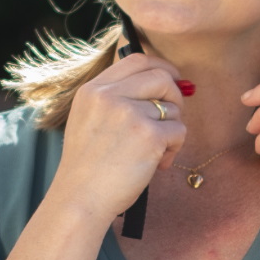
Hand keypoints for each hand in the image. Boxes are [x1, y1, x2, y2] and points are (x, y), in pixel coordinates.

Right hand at [53, 52, 186, 227]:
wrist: (81, 199)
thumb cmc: (88, 167)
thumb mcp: (88, 120)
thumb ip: (117, 98)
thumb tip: (168, 81)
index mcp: (93, 90)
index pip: (136, 60)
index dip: (161, 66)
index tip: (173, 79)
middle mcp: (109, 96)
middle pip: (161, 77)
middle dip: (175, 97)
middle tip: (172, 119)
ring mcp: (129, 114)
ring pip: (173, 109)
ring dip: (171, 131)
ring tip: (154, 154)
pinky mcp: (149, 136)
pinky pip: (179, 131)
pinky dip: (174, 149)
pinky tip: (157, 164)